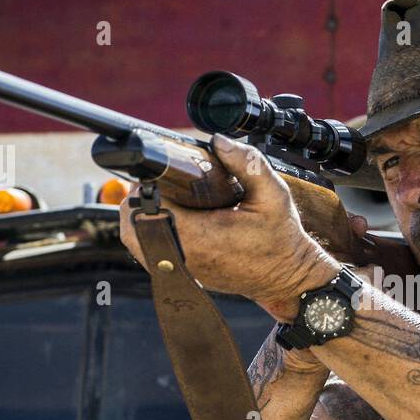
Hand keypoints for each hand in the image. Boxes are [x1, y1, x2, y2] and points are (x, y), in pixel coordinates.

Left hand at [119, 133, 339, 320]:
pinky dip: (152, 233)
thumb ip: (247, 163)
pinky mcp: (184, 274)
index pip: (149, 208)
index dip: (148, 186)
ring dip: (143, 217)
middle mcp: (186, 256)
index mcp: (201, 235)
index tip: (160, 174)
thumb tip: (218, 141)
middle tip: (159, 184)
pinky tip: (171, 217)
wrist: (287, 277)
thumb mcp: (272, 194)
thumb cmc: (281, 239)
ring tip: (164, 199)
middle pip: (132, 227)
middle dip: (139, 201)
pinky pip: (150, 253)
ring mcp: (182, 269)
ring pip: (136, 242)